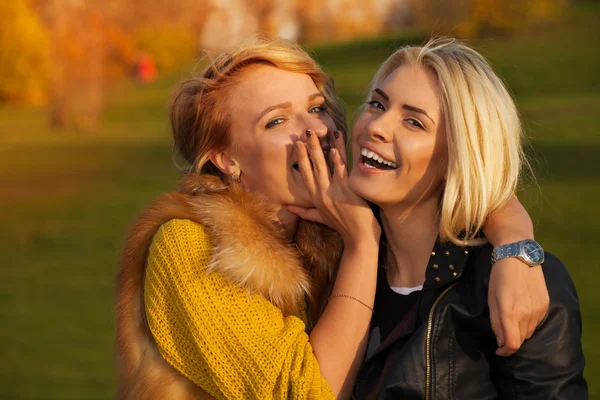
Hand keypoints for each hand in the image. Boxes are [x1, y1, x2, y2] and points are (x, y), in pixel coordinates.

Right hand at [287, 129, 379, 246]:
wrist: (358, 238)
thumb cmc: (342, 227)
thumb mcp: (321, 218)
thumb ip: (306, 212)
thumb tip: (291, 208)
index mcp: (316, 199)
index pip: (305, 175)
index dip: (301, 159)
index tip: (297, 144)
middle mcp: (322, 194)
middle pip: (313, 167)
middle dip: (309, 148)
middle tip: (306, 132)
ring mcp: (334, 192)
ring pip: (326, 166)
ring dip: (323, 148)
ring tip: (322, 132)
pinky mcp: (347, 191)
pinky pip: (341, 171)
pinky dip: (338, 159)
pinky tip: (334, 147)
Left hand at [489, 258, 548, 355]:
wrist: (519, 257)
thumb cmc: (499, 277)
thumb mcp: (491, 299)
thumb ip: (496, 322)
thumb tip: (501, 342)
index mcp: (510, 313)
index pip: (512, 344)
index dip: (505, 351)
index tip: (499, 350)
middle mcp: (527, 314)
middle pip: (520, 339)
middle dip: (510, 339)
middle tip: (502, 330)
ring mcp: (538, 310)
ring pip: (529, 332)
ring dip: (520, 331)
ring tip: (511, 317)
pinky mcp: (546, 305)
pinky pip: (537, 322)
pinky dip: (529, 322)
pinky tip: (522, 310)